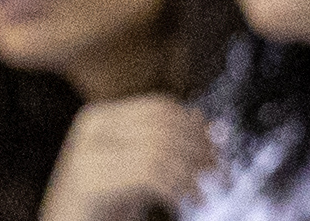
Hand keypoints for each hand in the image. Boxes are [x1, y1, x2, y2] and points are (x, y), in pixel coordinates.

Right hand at [38, 95, 213, 220]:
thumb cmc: (105, 200)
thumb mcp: (135, 166)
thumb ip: (160, 142)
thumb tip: (202, 119)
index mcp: (100, 117)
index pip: (159, 107)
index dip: (195, 127)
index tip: (218, 149)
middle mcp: (92, 128)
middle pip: (163, 127)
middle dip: (200, 150)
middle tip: (221, 174)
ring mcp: (88, 152)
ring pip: (158, 150)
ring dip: (191, 174)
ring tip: (202, 194)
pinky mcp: (91, 181)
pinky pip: (148, 175)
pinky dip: (176, 189)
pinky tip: (184, 202)